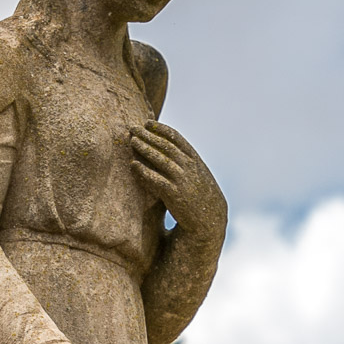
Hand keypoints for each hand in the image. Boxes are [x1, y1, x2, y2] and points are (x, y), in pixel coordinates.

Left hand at [130, 122, 226, 241]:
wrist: (211, 220)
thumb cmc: (201, 197)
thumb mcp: (199, 175)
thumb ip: (187, 163)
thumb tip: (170, 152)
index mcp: (195, 160)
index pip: (176, 138)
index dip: (160, 129)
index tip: (147, 122)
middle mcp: (189, 167)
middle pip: (165, 145)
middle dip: (148, 135)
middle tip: (132, 127)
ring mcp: (182, 180)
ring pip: (160, 159)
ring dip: (144, 148)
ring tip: (131, 140)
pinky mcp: (174, 194)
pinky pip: (156, 180)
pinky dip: (144, 171)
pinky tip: (133, 165)